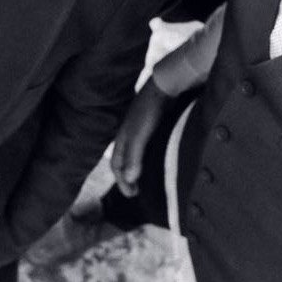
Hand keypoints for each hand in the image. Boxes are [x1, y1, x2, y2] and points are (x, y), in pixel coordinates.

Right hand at [111, 79, 170, 196]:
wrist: (166, 86)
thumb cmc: (150, 111)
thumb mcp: (140, 135)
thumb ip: (134, 157)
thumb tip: (129, 180)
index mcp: (122, 138)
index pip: (116, 164)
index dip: (121, 181)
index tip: (132, 195)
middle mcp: (128, 135)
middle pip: (123, 160)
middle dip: (127, 177)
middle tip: (137, 191)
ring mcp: (139, 130)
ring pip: (134, 154)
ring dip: (136, 168)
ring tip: (145, 179)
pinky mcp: (151, 125)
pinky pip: (144, 147)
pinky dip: (146, 158)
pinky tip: (155, 160)